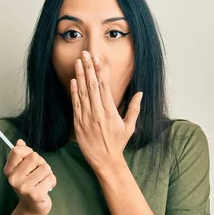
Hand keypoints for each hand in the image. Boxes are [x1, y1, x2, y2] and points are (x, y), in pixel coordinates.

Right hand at [3, 139, 55, 214]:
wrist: (32, 208)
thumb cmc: (29, 184)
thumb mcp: (22, 169)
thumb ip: (21, 155)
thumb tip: (19, 141)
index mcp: (8, 170)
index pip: (17, 151)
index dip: (28, 151)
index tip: (30, 159)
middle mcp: (13, 179)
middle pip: (34, 157)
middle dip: (41, 163)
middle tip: (38, 174)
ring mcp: (24, 187)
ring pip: (45, 167)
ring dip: (48, 173)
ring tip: (42, 182)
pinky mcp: (35, 195)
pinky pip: (51, 178)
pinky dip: (52, 181)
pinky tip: (46, 188)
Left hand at [70, 50, 142, 172]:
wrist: (105, 160)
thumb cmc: (118, 143)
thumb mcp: (129, 127)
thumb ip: (134, 109)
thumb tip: (140, 93)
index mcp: (110, 112)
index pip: (104, 87)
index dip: (100, 72)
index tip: (98, 60)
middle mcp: (98, 113)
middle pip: (92, 86)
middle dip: (88, 68)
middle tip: (85, 54)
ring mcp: (86, 118)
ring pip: (82, 93)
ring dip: (80, 76)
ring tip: (78, 62)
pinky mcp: (78, 123)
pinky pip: (75, 104)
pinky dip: (74, 92)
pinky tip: (73, 80)